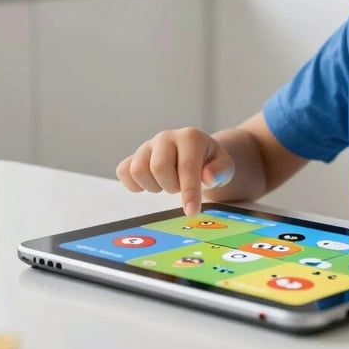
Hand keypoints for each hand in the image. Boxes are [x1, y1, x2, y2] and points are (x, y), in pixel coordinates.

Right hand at [116, 128, 234, 216]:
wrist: (198, 153)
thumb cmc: (211, 162)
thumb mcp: (225, 166)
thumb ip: (220, 171)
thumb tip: (207, 177)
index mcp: (190, 137)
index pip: (187, 166)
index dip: (189, 191)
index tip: (191, 211)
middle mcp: (167, 137)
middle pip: (159, 167)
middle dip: (171, 186)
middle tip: (180, 186)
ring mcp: (148, 145)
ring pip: (138, 170)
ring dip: (154, 186)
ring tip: (168, 183)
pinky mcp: (134, 155)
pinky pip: (123, 171)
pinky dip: (134, 184)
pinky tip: (151, 184)